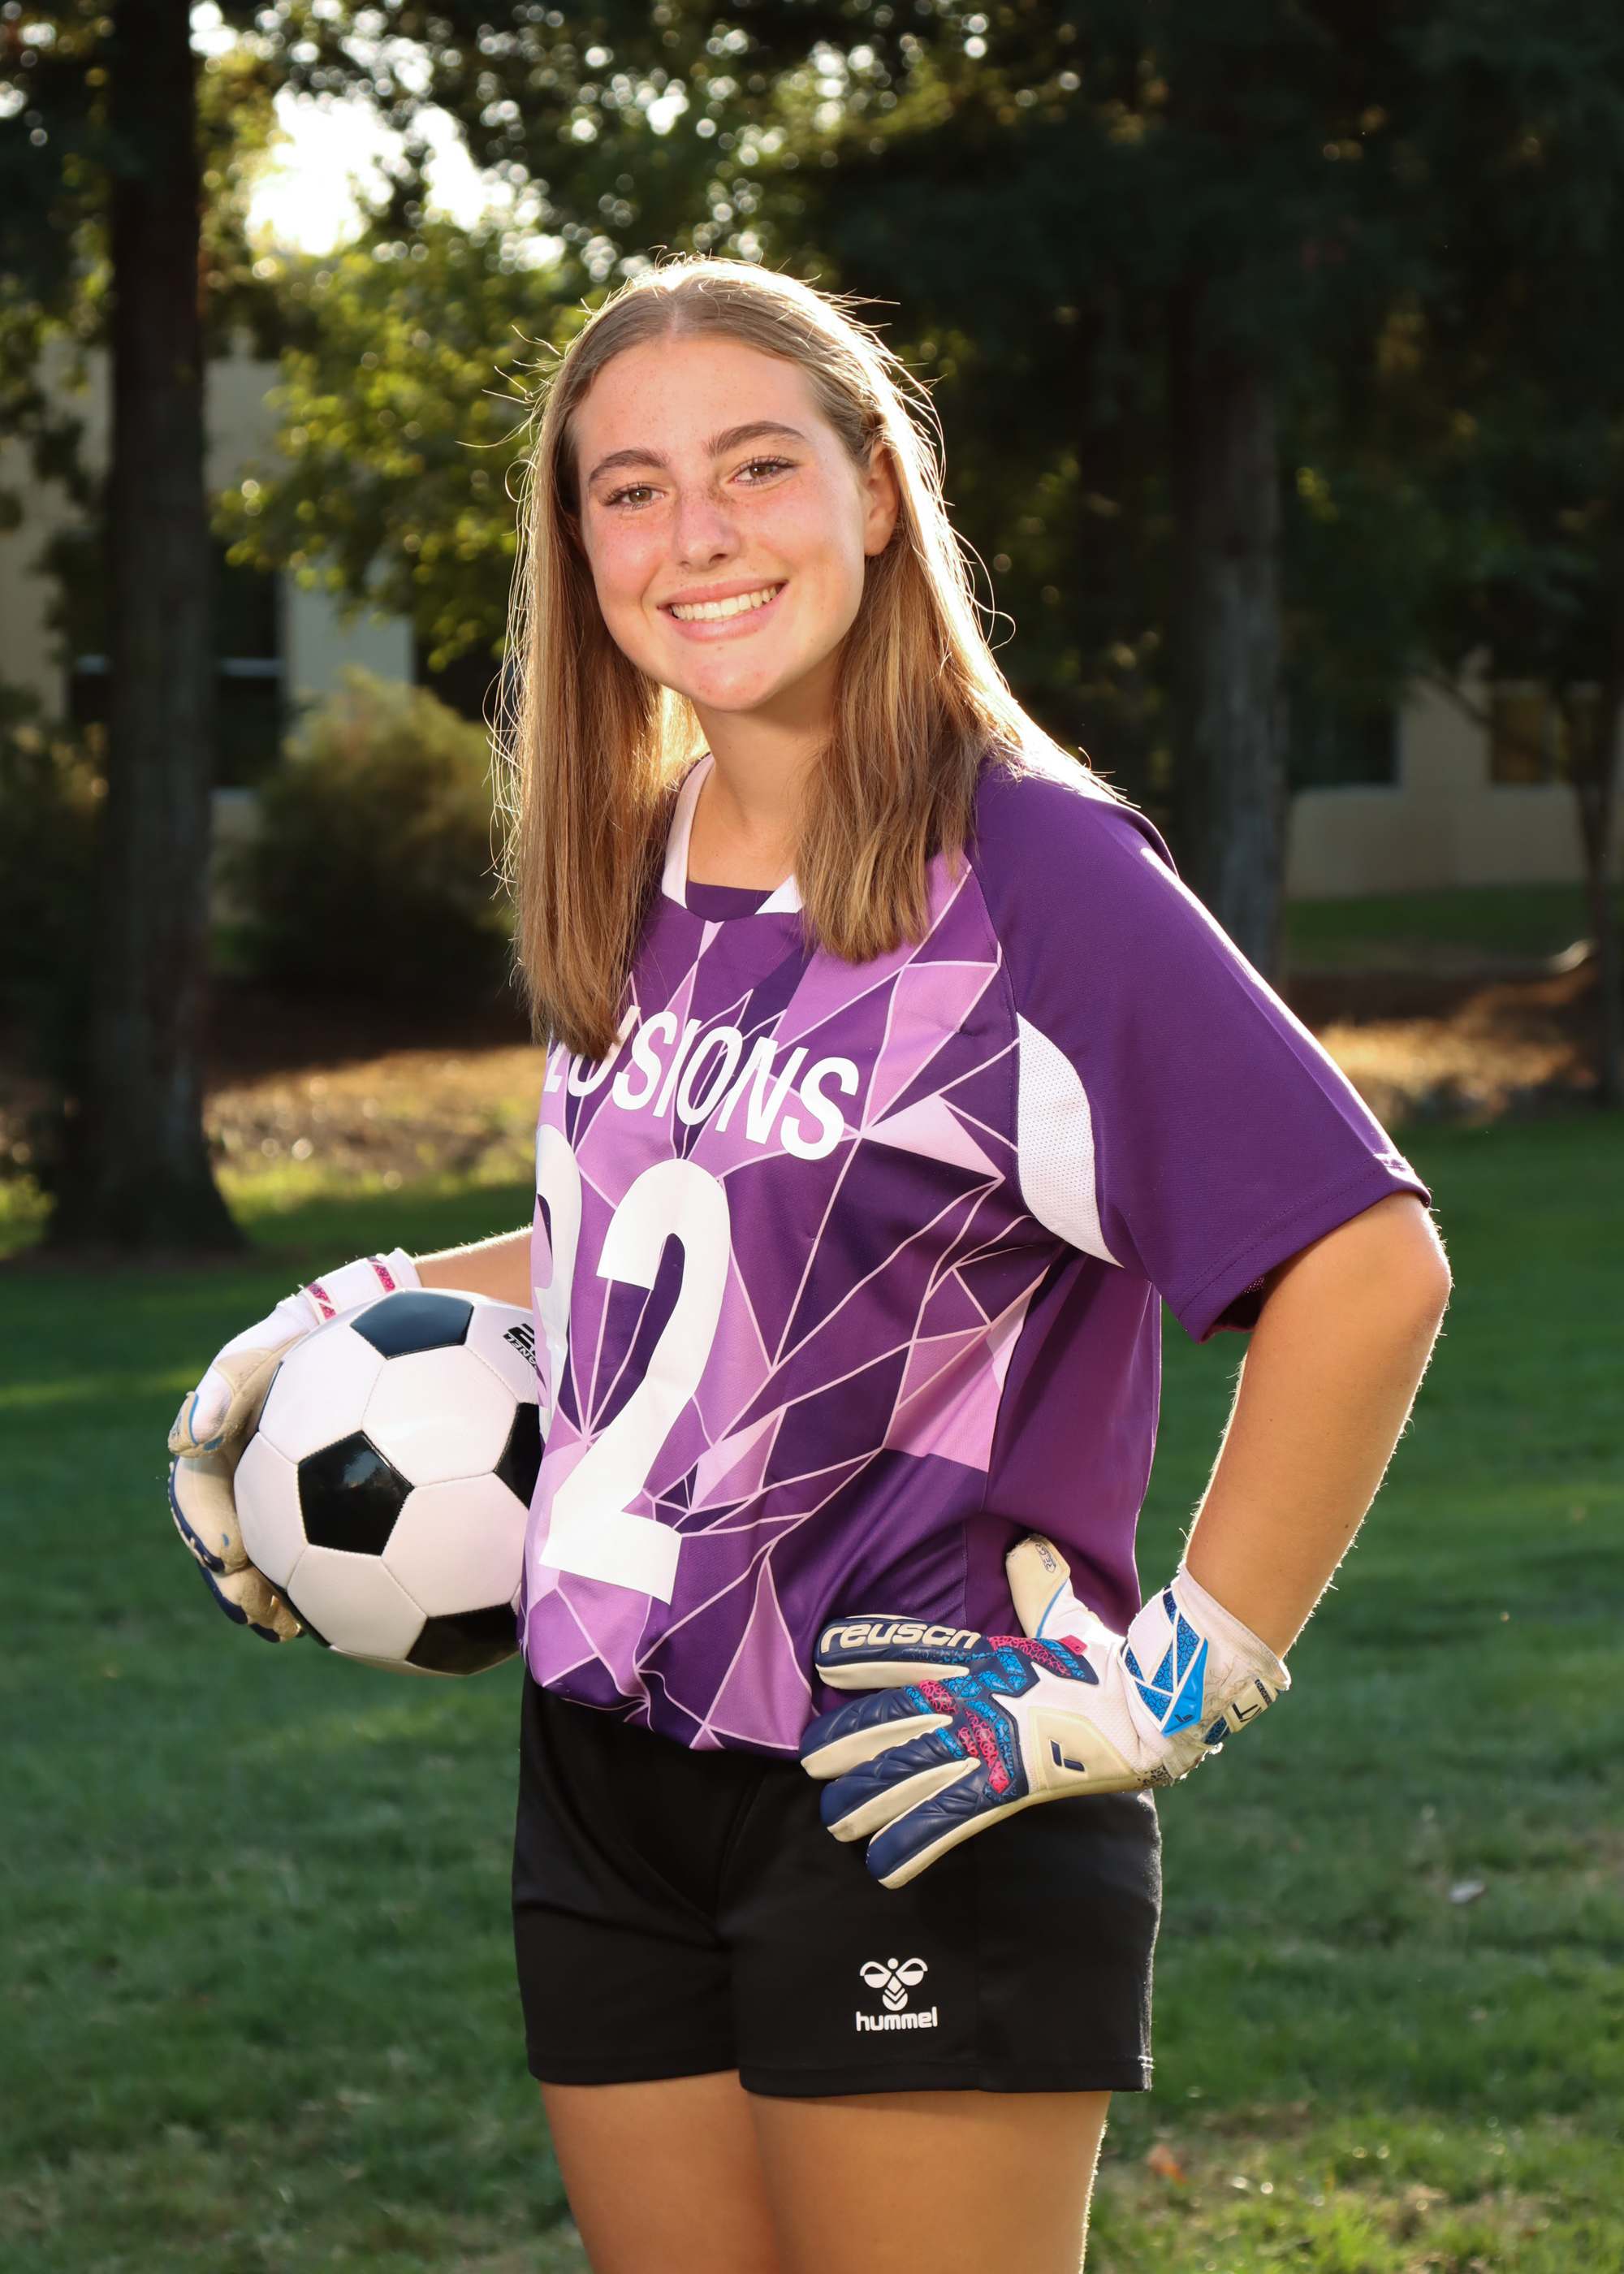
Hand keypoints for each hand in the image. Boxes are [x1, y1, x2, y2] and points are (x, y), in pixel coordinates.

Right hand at [167, 1250, 417, 1639]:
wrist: (392, 1338)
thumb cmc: (326, 1335)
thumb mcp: (274, 1342)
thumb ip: (228, 1380)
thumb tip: (189, 1437)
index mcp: (222, 1444)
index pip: (196, 1493)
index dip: (203, 1527)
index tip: (227, 1555)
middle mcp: (247, 1476)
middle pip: (225, 1541)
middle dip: (233, 1582)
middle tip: (256, 1608)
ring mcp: (287, 1498)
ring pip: (268, 1558)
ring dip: (267, 1596)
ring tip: (285, 1626)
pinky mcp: (331, 1515)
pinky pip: (321, 1558)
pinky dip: (320, 1588)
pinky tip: (336, 1615)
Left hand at [800, 1537, 1287, 1887]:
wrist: (1156, 1704)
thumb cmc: (1112, 1661)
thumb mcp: (1069, 1613)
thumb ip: (1040, 1584)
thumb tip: (1029, 1543)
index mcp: (987, 1657)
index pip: (912, 1648)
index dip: (865, 1651)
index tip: (823, 1656)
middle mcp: (979, 1694)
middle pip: (896, 1716)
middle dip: (848, 1740)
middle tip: (807, 1761)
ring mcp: (993, 1738)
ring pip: (910, 1769)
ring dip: (867, 1798)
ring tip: (833, 1820)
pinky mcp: (1013, 1781)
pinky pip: (950, 1818)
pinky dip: (912, 1844)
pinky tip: (881, 1869)